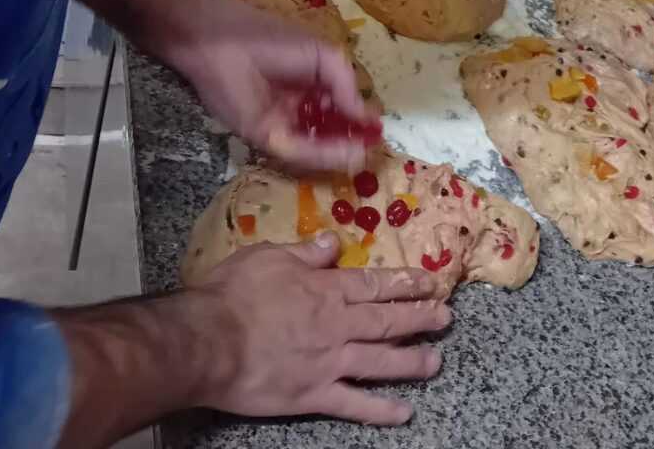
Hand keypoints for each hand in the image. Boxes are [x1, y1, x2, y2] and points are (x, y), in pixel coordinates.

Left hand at [180, 0, 378, 172]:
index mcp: (308, 86)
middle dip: (352, 140)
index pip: (339, 109)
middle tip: (374, 147)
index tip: (377, 130)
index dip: (359, 120)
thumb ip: (347, 86)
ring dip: (343, 151)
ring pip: (317, 145)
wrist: (221, 41)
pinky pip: (300, 150)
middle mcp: (296, 109)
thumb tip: (367, 116)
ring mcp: (281, 125)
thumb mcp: (324, 57)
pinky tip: (349, 153)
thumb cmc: (272, 39)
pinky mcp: (266, 137)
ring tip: (367, 154)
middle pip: (329, 131)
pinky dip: (326, 154)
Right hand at [195, 233, 449, 422]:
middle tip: (445, 318)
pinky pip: (354, 405)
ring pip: (382, 361)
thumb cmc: (232, 295)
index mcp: (327, 290)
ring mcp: (329, 362)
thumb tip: (333, 241)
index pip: (375, 284)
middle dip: (421, 318)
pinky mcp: (313, 395)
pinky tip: (403, 412)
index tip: (430, 283)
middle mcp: (338, 325)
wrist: (207, 343)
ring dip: (413, 361)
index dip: (406, 283)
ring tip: (436, 361)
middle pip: (388, 321)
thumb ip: (305, 252)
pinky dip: (380, 410)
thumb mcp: (268, 257)